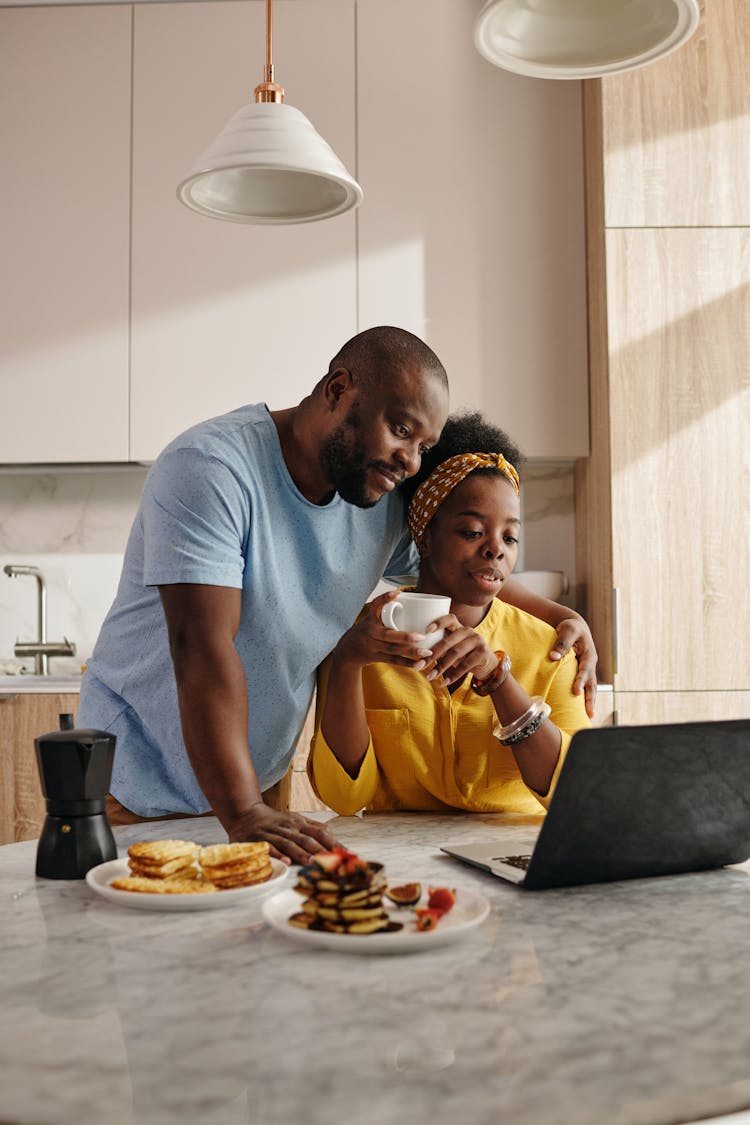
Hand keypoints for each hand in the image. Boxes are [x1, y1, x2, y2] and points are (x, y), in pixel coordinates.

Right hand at [225, 802, 339, 865]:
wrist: (245, 813)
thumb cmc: (273, 820)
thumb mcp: (294, 819)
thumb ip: (312, 826)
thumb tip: (331, 834)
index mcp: (299, 823)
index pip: (320, 833)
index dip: (333, 843)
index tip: (346, 854)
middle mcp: (288, 827)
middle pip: (307, 839)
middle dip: (320, 850)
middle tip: (333, 862)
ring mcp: (273, 833)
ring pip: (289, 843)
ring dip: (301, 853)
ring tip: (312, 863)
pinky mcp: (258, 840)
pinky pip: (268, 847)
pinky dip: (277, 854)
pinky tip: (285, 862)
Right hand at [332, 591, 437, 671]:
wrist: (347, 651)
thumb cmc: (365, 631)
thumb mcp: (370, 619)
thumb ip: (384, 612)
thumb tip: (408, 599)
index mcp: (370, 620)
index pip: (376, 606)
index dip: (385, 599)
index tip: (397, 592)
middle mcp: (371, 633)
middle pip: (389, 635)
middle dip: (405, 637)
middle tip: (422, 636)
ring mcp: (373, 647)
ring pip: (394, 650)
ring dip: (411, 652)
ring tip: (427, 652)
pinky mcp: (377, 657)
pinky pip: (393, 660)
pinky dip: (407, 663)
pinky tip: (419, 664)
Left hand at [424, 618, 497, 687]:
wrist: (487, 665)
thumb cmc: (464, 656)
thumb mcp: (452, 649)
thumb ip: (440, 649)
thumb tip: (419, 659)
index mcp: (458, 627)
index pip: (449, 619)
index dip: (438, 622)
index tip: (426, 630)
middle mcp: (468, 631)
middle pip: (447, 641)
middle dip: (432, 655)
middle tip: (420, 665)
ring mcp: (477, 640)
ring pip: (455, 653)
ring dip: (441, 667)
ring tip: (430, 676)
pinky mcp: (483, 652)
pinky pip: (465, 665)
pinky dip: (453, 675)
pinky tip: (444, 682)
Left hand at [549, 617, 597, 718]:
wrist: (575, 627)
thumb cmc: (570, 627)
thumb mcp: (567, 630)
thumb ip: (561, 643)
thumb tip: (553, 657)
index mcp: (589, 654)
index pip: (585, 670)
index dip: (581, 681)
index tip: (576, 691)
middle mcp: (591, 664)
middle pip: (592, 684)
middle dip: (591, 699)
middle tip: (588, 712)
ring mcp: (588, 670)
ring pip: (591, 688)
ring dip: (590, 702)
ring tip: (590, 717)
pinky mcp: (583, 673)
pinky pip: (585, 687)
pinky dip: (585, 699)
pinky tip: (582, 711)